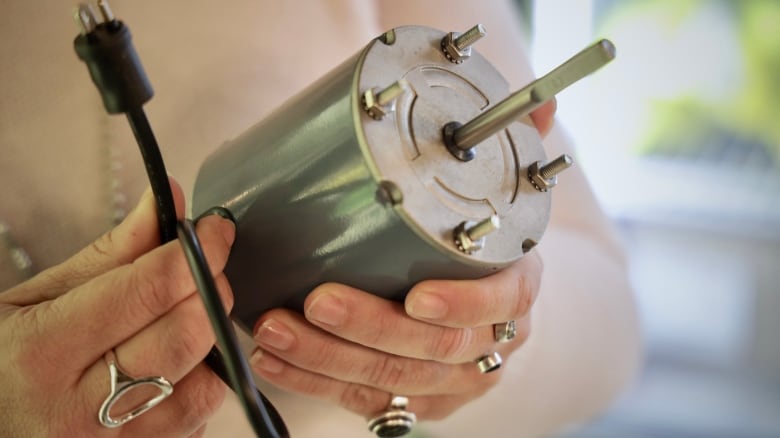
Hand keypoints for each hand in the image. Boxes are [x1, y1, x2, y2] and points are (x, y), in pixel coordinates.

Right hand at [0, 180, 234, 436]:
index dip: (196, 252)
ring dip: (210, 342)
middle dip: (211, 291)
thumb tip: (167, 201)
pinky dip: (199, 383)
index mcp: (43, 353)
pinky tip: (172, 366)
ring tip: (184, 320)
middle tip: (206, 268)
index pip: (147, 291)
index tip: (217, 228)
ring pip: (205, 386)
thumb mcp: (36, 300)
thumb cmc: (4, 361)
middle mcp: (79, 411)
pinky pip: (197, 419)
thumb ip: (110, 253)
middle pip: (187, 338)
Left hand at [249, 102, 553, 420]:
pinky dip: (316, 383)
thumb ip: (512, 153)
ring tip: (274, 329)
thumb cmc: (485, 252)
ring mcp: (452, 381)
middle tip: (316, 300)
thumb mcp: (506, 205)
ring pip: (394, 380)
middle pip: (435, 348)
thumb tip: (541, 105)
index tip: (415, 296)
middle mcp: (489, 342)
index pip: (500, 304)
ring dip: (328, 357)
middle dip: (370, 326)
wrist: (489, 311)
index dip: (460, 304)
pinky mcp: (416, 401)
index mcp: (515, 290)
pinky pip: (365, 400)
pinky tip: (276, 364)